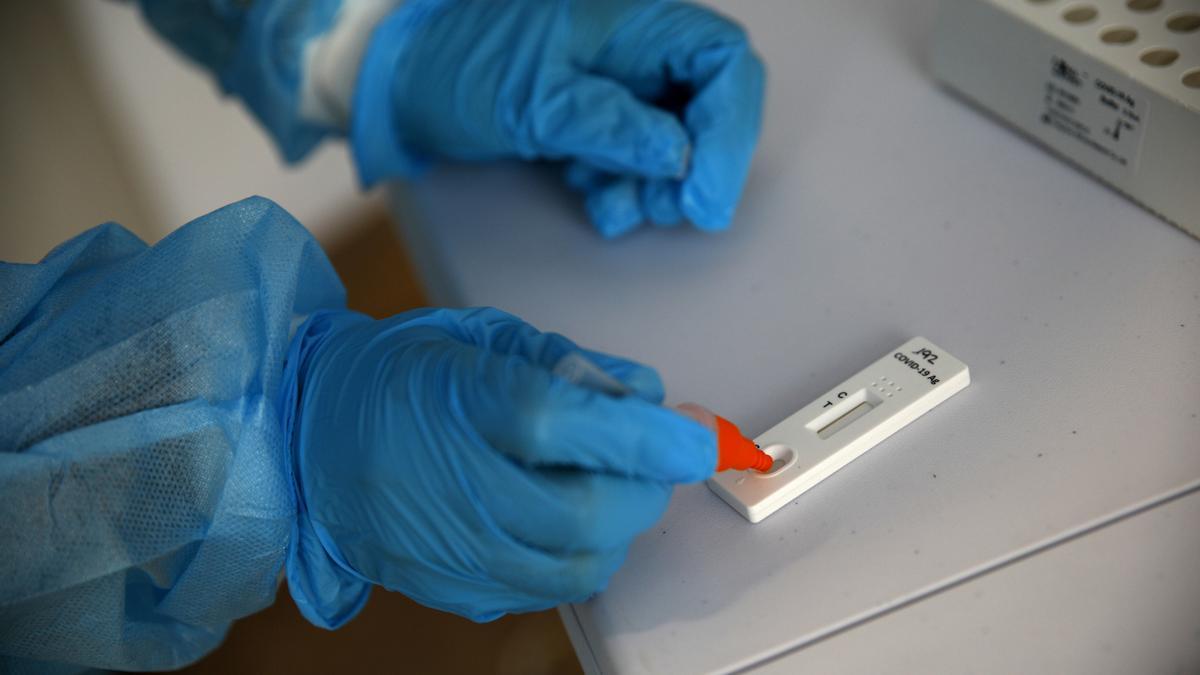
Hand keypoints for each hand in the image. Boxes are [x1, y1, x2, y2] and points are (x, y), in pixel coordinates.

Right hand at [285, 307, 714, 622]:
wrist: (308, 434)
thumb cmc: (397, 374)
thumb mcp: (485, 339)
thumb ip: (574, 368)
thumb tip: (649, 399)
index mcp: (456, 401)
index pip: (564, 424)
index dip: (644, 435)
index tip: (694, 437)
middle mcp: (450, 484)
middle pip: (584, 510)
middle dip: (646, 488)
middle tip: (657, 460)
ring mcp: (448, 548)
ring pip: (577, 564)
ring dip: (621, 528)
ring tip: (612, 487)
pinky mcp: (452, 587)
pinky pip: (547, 589)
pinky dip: (581, 557)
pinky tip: (567, 520)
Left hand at [351, 0, 765, 237]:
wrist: (396, 74)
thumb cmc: (455, 63)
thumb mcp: (535, 101)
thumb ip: (613, 128)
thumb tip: (680, 158)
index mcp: (636, 17)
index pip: (724, 64)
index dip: (730, 133)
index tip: (703, 197)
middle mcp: (636, 43)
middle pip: (708, 105)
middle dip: (694, 167)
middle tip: (664, 210)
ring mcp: (616, 78)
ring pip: (674, 137)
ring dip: (655, 185)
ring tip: (614, 206)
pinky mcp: (594, 109)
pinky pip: (634, 151)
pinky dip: (623, 182)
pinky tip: (590, 192)